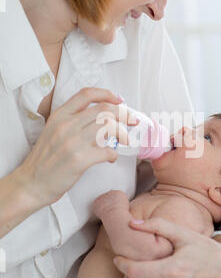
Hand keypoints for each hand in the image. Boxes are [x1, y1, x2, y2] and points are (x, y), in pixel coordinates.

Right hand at [16, 87, 136, 208]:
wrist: (31, 184)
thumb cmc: (44, 160)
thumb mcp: (53, 131)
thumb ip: (73, 122)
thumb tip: (100, 119)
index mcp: (59, 115)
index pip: (87, 94)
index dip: (107, 94)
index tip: (119, 100)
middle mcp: (66, 125)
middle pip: (104, 110)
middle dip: (124, 114)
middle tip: (133, 120)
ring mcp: (73, 142)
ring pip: (109, 128)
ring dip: (123, 134)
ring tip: (127, 140)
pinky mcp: (80, 159)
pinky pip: (107, 151)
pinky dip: (114, 155)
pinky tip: (111, 158)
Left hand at [113, 218, 220, 277]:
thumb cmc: (203, 248)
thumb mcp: (182, 233)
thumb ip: (156, 225)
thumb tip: (131, 223)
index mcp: (172, 270)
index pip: (134, 272)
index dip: (121, 263)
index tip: (120, 257)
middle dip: (125, 275)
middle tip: (129, 264)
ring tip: (140, 273)